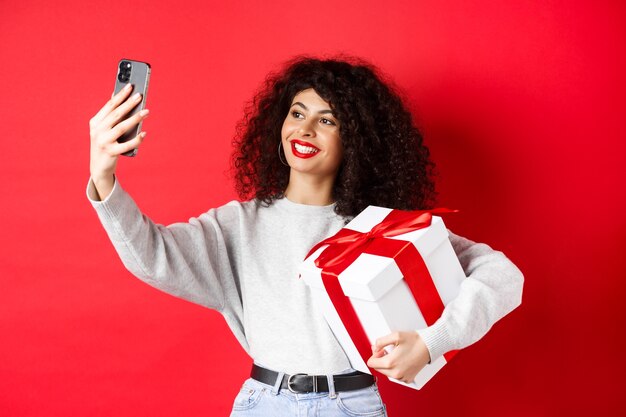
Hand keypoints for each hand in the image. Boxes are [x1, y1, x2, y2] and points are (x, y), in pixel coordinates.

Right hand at [89, 83, 148, 197]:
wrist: (98, 167)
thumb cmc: (105, 144)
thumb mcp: (104, 129)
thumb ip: (111, 116)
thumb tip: (118, 97)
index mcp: (95, 122)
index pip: (110, 106)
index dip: (120, 95)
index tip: (130, 86)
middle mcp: (98, 131)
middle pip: (116, 114)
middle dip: (129, 104)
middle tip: (140, 95)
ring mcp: (103, 142)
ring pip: (122, 127)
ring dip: (136, 118)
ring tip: (147, 111)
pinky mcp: (111, 152)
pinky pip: (126, 145)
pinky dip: (137, 139)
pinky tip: (144, 133)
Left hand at [366, 331, 429, 383]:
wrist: (430, 346)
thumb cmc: (415, 341)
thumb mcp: (396, 335)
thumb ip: (381, 341)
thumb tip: (375, 348)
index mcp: (391, 363)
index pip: (371, 363)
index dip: (374, 354)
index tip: (382, 349)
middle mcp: (396, 373)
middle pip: (378, 368)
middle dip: (380, 359)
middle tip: (388, 350)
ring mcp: (402, 378)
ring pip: (386, 373)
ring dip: (387, 364)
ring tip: (396, 355)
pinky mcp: (408, 379)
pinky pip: (396, 376)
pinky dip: (396, 369)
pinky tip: (401, 360)